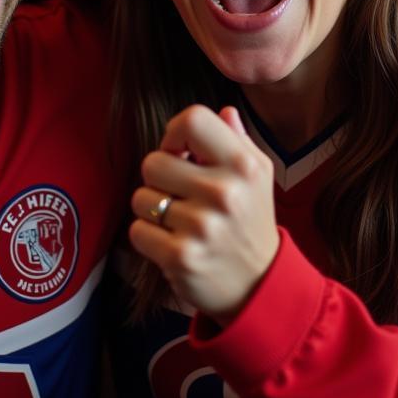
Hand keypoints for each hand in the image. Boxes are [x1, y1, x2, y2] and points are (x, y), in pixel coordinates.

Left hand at [129, 105, 278, 324]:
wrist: (260, 286)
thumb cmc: (251, 222)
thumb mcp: (258, 177)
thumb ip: (237, 141)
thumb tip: (224, 111)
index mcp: (243, 165)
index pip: (192, 120)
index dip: (174, 134)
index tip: (179, 154)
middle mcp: (224, 193)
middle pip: (153, 161)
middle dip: (159, 178)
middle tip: (179, 194)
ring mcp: (202, 226)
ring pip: (141, 198)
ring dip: (152, 209)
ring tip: (178, 221)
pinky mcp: (181, 256)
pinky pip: (138, 230)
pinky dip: (148, 237)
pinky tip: (172, 242)